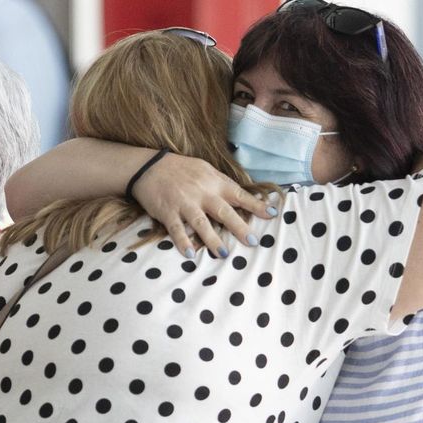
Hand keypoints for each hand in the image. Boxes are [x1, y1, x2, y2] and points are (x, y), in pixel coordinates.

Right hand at [131, 154, 275, 259]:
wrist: (150, 166)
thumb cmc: (181, 169)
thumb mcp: (205, 169)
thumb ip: (221, 183)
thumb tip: (242, 195)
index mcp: (214, 182)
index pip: (239, 194)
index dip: (256, 205)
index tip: (272, 214)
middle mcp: (202, 193)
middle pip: (224, 211)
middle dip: (239, 226)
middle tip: (252, 241)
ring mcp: (184, 203)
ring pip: (201, 223)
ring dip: (213, 239)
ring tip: (223, 253)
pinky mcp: (168, 212)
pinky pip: (176, 229)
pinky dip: (183, 242)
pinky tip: (190, 254)